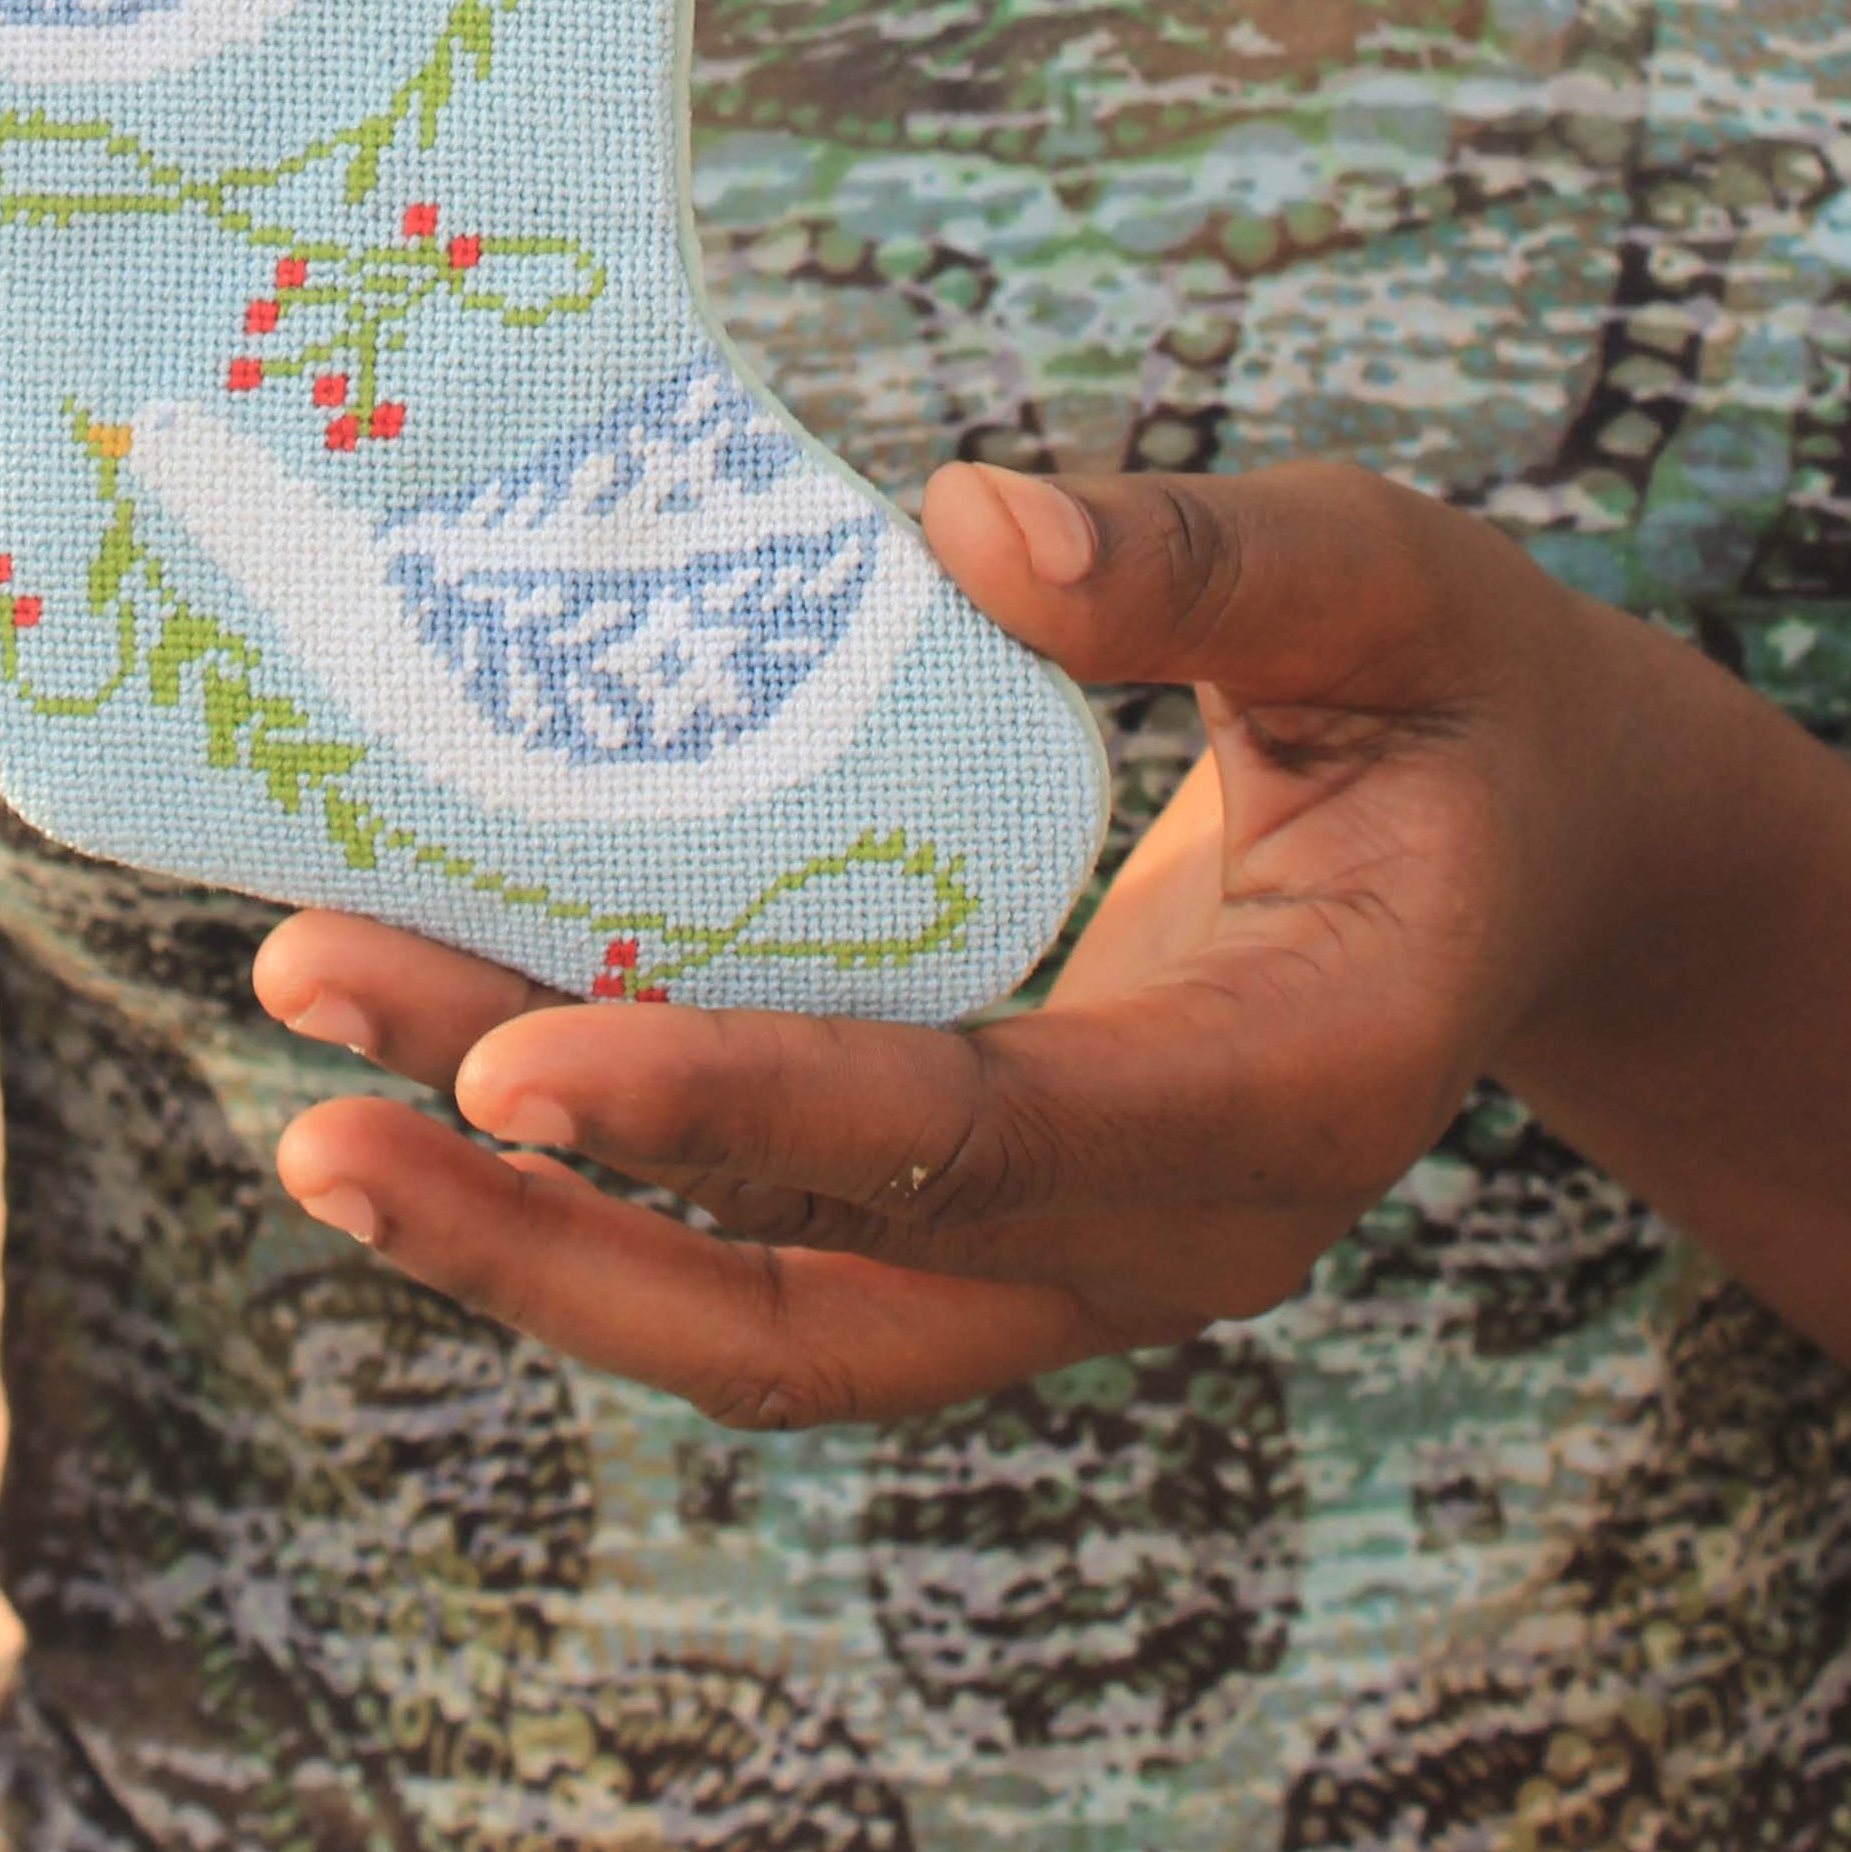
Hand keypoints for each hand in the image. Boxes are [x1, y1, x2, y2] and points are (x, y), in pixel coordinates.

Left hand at [251, 456, 1713, 1427]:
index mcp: (1292, 1087)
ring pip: (771, 1322)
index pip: (981, 1140)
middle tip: (326, 1106)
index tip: (522, 1062)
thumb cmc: (1460, 692)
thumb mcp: (1388, 582)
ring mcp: (1073, 1258)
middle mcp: (1172, 1232)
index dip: (748, 1110)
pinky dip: (596, 1202)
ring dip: (534, 1241)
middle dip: (559, 1224)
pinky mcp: (989, 1224)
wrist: (1537, 848)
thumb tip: (970, 529)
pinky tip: (429, 1087)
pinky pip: (773, 1256)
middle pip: (826, 1298)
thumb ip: (1205, 564)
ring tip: (313, 1112)